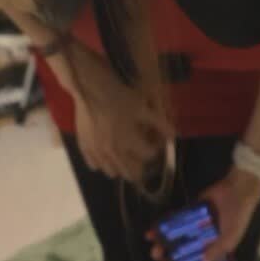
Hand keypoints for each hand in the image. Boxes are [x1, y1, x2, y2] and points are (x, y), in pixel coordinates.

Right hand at [69, 44, 173, 181]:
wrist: (90, 88)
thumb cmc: (118, 96)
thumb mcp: (142, 107)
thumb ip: (160, 123)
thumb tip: (174, 135)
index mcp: (130, 141)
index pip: (149, 155)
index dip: (154, 148)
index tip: (153, 141)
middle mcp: (114, 151)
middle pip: (131, 172)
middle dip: (140, 166)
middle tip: (141, 156)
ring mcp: (98, 151)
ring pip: (112, 172)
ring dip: (121, 167)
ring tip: (124, 156)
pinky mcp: (84, 147)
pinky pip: (94, 165)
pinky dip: (102, 163)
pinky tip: (106, 154)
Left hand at [147, 168, 259, 260]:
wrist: (235, 191)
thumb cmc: (236, 217)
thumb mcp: (230, 237)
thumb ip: (216, 251)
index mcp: (213, 251)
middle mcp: (202, 242)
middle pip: (183, 256)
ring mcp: (193, 228)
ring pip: (175, 241)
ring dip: (164, 247)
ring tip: (155, 250)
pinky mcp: (187, 214)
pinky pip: (172, 223)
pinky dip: (162, 228)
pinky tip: (151, 233)